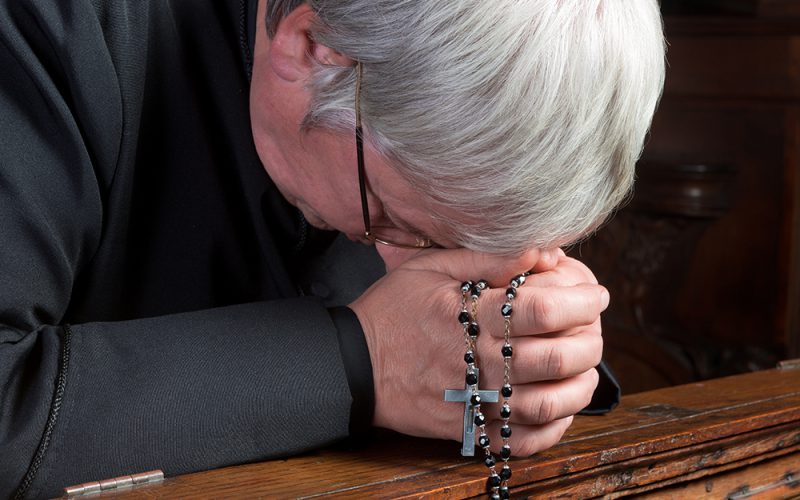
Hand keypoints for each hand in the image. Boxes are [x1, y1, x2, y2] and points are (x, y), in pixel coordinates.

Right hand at [349, 247, 607, 455]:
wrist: (354, 365)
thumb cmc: (393, 310)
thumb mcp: (430, 267)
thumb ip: (487, 258)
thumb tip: (541, 252)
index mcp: (467, 317)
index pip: (542, 309)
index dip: (580, 300)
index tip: (596, 293)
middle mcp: (474, 362)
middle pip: (554, 358)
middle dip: (591, 341)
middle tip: (597, 327)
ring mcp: (471, 401)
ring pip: (547, 404)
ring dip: (581, 385)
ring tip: (589, 366)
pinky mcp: (466, 429)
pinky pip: (521, 440)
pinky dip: (554, 428)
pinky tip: (563, 408)